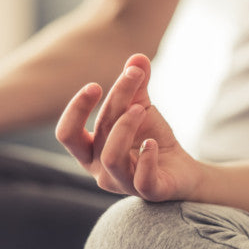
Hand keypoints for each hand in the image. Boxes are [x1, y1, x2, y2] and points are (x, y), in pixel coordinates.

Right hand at [56, 54, 200, 201]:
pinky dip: (147, 158)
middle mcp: (100, 171)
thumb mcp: (141, 107)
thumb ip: (136, 85)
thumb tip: (137, 57)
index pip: (67, 134)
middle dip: (113, 103)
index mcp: (90, 151)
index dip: (76, 110)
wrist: (182, 170)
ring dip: (125, 126)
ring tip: (143, 108)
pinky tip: (153, 143)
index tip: (96, 86)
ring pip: (111, 157)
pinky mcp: (149, 192)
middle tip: (131, 78)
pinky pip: (142, 179)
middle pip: (95, 135)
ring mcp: (123, 183)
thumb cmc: (151, 139)